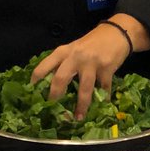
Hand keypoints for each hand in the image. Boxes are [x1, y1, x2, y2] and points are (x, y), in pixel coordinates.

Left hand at [31, 15, 148, 119]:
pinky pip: (103, 87)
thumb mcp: (73, 49)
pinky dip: (102, 98)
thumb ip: (63, 63)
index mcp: (63, 52)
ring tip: (78, 118)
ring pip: (84, 88)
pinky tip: (101, 105)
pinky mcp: (107, 68)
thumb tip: (50, 84)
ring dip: (81, 105)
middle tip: (53, 109)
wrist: (116, 32)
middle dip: (56, 96)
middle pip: (60, 79)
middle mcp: (75, 57)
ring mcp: (91, 62)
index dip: (36, 81)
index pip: (44, 66)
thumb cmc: (91, 43)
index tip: (32, 94)